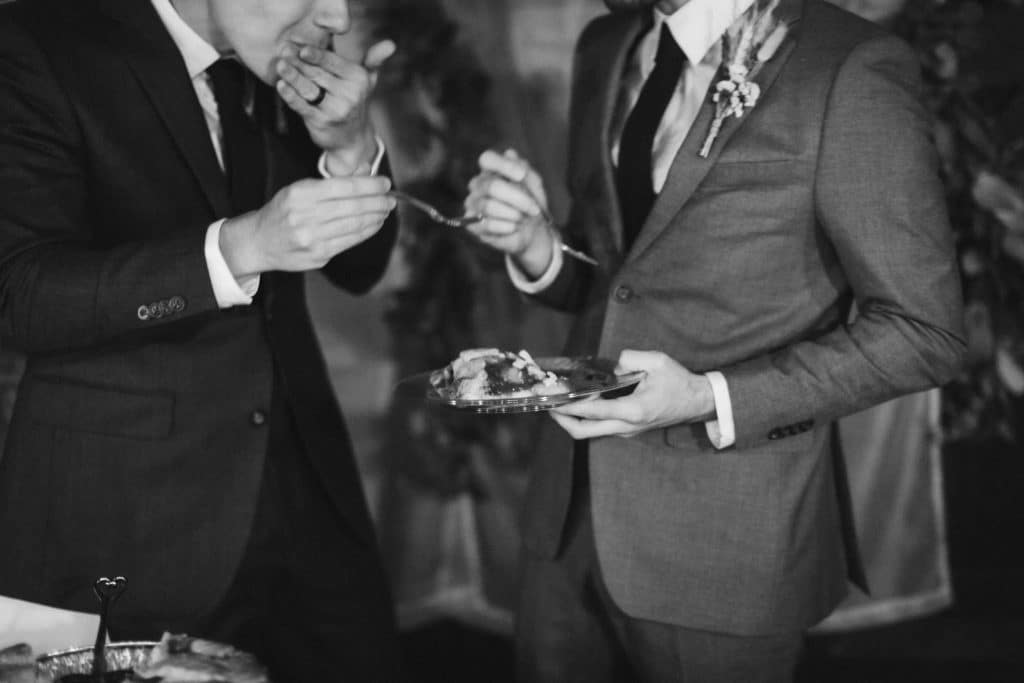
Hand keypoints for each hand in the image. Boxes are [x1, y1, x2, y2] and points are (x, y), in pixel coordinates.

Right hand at [219, 175, 395, 277]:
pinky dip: (367, 231)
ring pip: (354, 225)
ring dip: (376, 217)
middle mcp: (305, 216)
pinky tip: (375, 224)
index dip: (369, 185)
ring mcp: (312, 238)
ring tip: (386, 210)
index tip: (384, 183)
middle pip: (352, 207)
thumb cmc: (284, 212)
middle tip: (391, 198)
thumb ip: (334, 182)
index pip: (344, 187)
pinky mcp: (319, 255)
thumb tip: (366, 171)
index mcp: (300, 194)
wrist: (259, 241)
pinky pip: (350, 241)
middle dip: (377, 201)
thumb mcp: (301, 189)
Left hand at [275, 40, 395, 172]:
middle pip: (318, 74)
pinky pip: (302, 105)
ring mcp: (336, 110)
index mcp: (358, 80)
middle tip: (283, 51)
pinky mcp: (321, 122)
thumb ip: (374, 60)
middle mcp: (349, 95)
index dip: (316, 54)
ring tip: (280, 65)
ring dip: (292, 76)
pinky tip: (281, 86)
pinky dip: (290, 95)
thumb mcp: (367, 82)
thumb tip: (390, 45)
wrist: (352, 141)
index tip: (301, 47)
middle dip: (298, 62)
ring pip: (308, 88)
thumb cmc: (355, 104)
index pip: (333, 62)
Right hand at [464, 149, 555, 278]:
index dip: (504, 166)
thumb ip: (524, 171)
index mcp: (492, 170)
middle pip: (491, 186)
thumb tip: (510, 154)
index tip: (522, 175)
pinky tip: (514, 227)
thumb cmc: (531, 204)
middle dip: (518, 199)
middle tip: (534, 209)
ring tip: (524, 219)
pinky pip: (486, 224)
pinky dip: (505, 226)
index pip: (487, 159)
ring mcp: (473, 204)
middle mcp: (478, 185)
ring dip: (513, 214)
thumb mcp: (535, 186)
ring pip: (488, 206)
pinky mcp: (473, 224)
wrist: (532, 232)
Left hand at [550, 350, 716, 439]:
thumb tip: (611, 364)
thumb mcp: (657, 362)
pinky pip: (600, 427)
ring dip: (572, 419)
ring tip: (559, 401)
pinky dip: (586, 418)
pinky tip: (580, 401)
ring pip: (590, 431)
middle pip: (583, 431)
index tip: (553, 399)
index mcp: (633, 410)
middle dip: (562, 419)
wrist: (698, 403)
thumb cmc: (679, 382)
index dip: (568, 406)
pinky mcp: (628, 429)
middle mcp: (626, 426)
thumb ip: (630, 358)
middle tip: (548, 404)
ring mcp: (627, 431)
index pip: (592, 412)